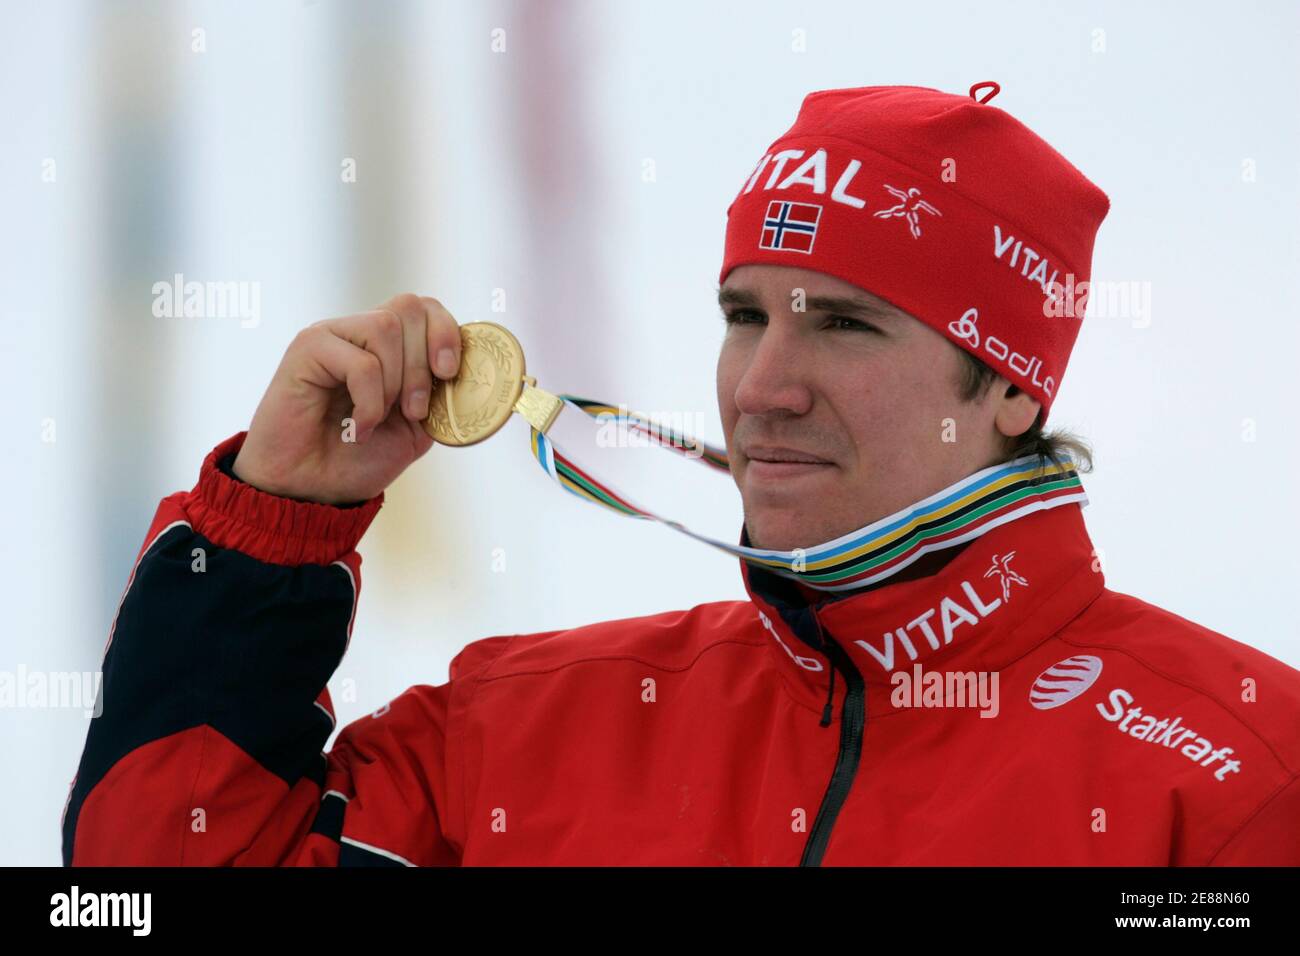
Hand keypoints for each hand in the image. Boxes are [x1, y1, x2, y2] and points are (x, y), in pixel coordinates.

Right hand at [232, 293, 462, 504]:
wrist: (311, 490)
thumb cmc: (358, 460)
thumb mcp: (416, 430)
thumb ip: (438, 396)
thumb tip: (463, 372)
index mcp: (389, 346)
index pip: (427, 307)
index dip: (447, 332)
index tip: (449, 373)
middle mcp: (360, 332)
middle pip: (411, 308)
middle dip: (423, 365)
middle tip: (413, 412)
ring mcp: (333, 335)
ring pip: (387, 327)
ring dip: (395, 383)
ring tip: (378, 420)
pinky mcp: (308, 347)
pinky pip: (361, 361)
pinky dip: (369, 401)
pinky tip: (358, 428)